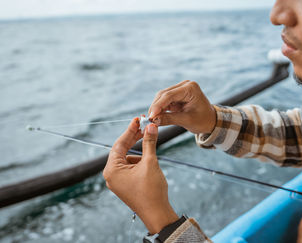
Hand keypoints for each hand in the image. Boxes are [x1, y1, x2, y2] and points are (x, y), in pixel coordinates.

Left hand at [103, 118, 178, 233]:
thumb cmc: (151, 190)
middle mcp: (111, 175)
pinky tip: (149, 161)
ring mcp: (117, 181)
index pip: (119, 144)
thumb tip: (150, 127)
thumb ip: (149, 143)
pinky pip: (130, 167)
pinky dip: (139, 161)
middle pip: (121, 150)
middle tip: (144, 126)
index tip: (138, 120)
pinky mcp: (125, 185)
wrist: (157, 213)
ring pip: (127, 158)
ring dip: (139, 150)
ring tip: (150, 144)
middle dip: (134, 139)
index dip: (130, 130)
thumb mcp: (150, 162)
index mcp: (112, 170)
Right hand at [148, 80, 215, 133]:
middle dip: (156, 107)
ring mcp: (180, 89)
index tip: (150, 116)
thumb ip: (169, 119)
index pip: (169, 95)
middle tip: (149, 119)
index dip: (158, 106)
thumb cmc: (203, 120)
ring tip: (152, 119)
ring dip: (157, 108)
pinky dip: (160, 109)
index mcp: (190, 88)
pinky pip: (165, 101)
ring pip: (162, 97)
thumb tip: (153, 120)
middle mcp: (185, 85)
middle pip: (164, 94)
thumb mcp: (187, 120)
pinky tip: (156, 116)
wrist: (211, 121)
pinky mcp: (177, 95)